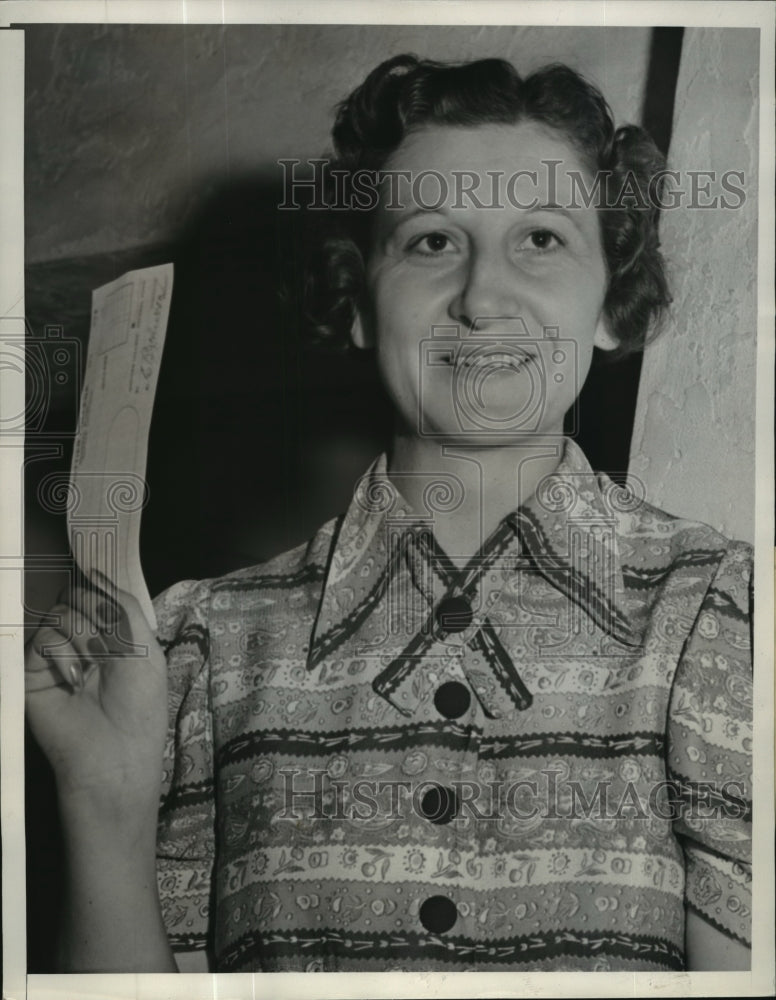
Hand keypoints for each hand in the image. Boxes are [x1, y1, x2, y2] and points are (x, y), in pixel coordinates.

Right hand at [25, 573, 167, 816]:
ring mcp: (54, 654)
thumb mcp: (144, 647)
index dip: (101, 590)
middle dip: (98, 616)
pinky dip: (63, 654)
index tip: (106, 590)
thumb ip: (122, 605)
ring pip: (61, 613)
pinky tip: (74, 681)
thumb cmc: (138, 704)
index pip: (98, 593)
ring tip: (92, 671)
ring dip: (84, 638)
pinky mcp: (30, 671)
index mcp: (111, 634)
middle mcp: (81, 640)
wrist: (112, 753)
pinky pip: (43, 637)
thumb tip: (93, 571)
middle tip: (107, 650)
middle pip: (78, 596)